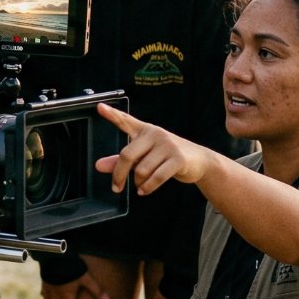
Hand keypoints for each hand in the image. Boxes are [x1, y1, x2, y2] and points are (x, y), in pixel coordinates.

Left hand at [95, 103, 215, 194]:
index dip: (112, 114)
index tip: (99, 107)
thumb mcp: (143, 156)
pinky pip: (156, 177)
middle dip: (119, 174)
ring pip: (141, 170)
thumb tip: (98, 165)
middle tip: (116, 187)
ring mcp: (167, 145)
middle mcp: (155, 134)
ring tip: (140, 185)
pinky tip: (144, 191)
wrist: (200, 161)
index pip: (125, 120)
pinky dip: (147, 187)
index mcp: (144, 130)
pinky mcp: (178, 159)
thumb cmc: (167, 157)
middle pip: (127, 155)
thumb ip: (120, 160)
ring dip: (138, 182)